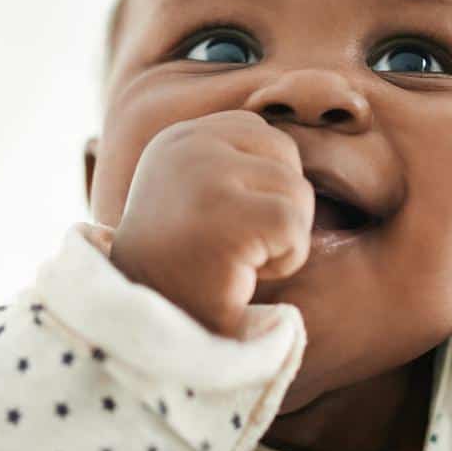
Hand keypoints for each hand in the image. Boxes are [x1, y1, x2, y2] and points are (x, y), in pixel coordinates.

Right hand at [108, 110, 311, 337]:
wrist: (143, 329)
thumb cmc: (179, 271)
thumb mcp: (193, 194)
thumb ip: (232, 162)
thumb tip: (308, 120)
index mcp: (178, 138)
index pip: (261, 133)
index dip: (261, 185)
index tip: (221, 223)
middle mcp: (187, 145)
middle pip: (286, 155)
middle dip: (278, 205)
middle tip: (233, 247)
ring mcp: (204, 177)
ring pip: (297, 191)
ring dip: (282, 237)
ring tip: (236, 260)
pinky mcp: (226, 215)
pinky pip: (295, 227)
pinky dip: (286, 260)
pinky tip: (244, 273)